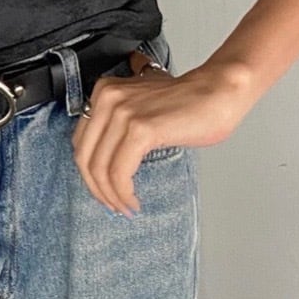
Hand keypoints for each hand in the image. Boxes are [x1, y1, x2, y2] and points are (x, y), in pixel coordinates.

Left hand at [71, 50, 252, 216]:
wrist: (217, 92)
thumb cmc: (186, 100)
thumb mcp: (142, 100)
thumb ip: (119, 115)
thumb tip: (105, 150)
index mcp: (103, 91)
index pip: (80, 141)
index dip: (89, 172)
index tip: (102, 188)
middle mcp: (107, 98)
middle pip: (85, 157)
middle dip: (96, 188)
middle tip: (113, 205)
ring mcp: (123, 113)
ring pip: (100, 168)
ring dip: (111, 196)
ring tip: (126, 207)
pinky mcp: (141, 129)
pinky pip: (120, 172)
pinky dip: (123, 193)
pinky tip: (134, 201)